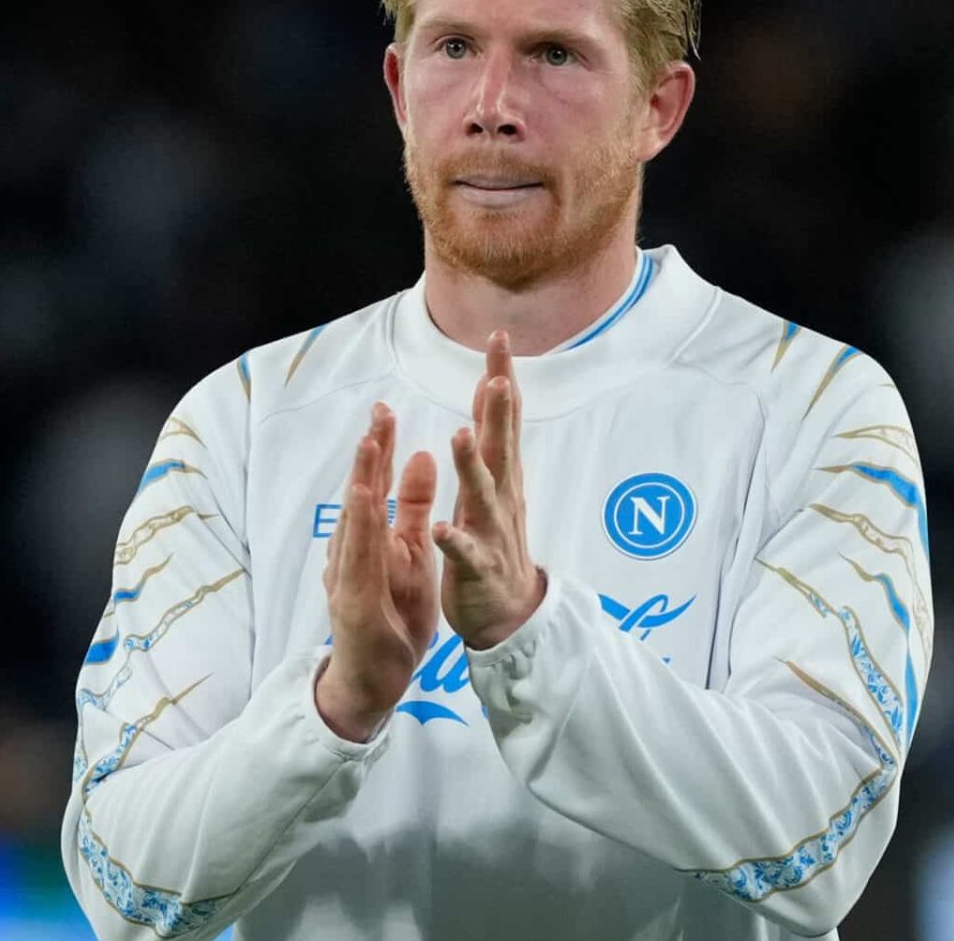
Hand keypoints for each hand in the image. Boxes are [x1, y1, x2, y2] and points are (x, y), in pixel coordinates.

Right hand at [315, 403, 439, 741]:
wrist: (370, 677)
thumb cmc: (391, 612)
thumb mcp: (412, 552)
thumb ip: (414, 507)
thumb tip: (422, 454)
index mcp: (372, 536)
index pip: (376, 483)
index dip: (382, 446)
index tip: (388, 407)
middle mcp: (352, 549)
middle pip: (360, 493)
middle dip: (370, 452)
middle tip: (378, 411)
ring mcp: (346, 574)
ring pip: (354, 523)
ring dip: (361, 483)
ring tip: (371, 444)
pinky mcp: (350, 600)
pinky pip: (357, 562)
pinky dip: (360, 532)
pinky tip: (366, 506)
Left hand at [433, 331, 543, 649]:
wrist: (511, 615)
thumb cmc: (499, 546)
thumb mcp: (498, 487)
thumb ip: (495, 440)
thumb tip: (496, 387)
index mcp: (499, 479)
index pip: (501, 421)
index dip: (501, 379)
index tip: (498, 338)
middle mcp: (500, 499)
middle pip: (500, 448)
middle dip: (497, 412)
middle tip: (496, 375)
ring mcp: (491, 533)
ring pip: (481, 495)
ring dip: (471, 465)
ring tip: (459, 435)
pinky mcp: (477, 569)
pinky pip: (464, 553)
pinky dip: (454, 540)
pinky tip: (441, 528)